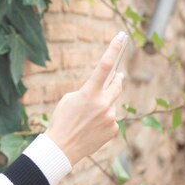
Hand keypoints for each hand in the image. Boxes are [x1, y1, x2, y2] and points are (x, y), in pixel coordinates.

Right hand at [45, 32, 125, 165]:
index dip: (114, 49)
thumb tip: (103, 93)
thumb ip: (88, 92)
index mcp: (89, 92)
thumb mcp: (69, 99)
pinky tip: (91, 129)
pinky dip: (103, 121)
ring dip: (103, 107)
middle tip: (119, 75)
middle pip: (116, 85)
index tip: (122, 36)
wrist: (62, 148)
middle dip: (117, 80)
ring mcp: (110, 117)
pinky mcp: (113, 129)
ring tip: (87, 119)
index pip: (104, 66)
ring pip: (110, 105)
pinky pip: (110, 120)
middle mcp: (103, 103)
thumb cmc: (61, 120)